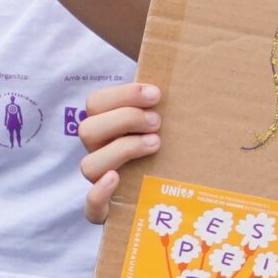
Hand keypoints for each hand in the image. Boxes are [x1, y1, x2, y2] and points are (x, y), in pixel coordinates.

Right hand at [78, 80, 162, 225]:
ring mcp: (99, 182)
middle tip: (157, 121)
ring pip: (89, 164)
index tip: (156, 94)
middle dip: (125, 119)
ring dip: (122, 149)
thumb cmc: (171, 149)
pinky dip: (98, 193)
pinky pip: (90, 206)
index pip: (95, 102)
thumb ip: (166, 101)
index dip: (123, 95)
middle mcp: (98, 152)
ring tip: (155, 144)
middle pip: (88, 129)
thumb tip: (189, 65)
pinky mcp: (106, 212)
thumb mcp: (166, 123)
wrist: (175, 197)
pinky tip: (116, 179)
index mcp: (107, 127)